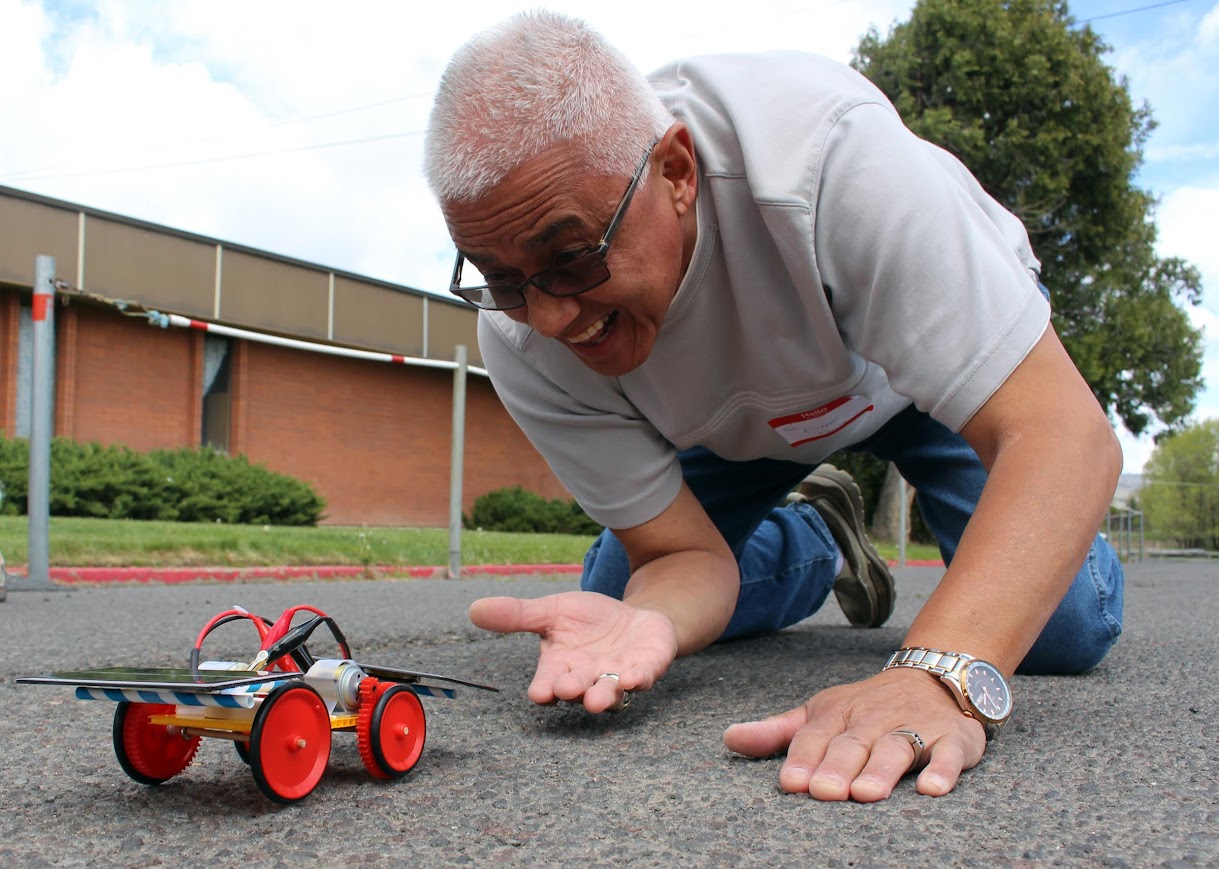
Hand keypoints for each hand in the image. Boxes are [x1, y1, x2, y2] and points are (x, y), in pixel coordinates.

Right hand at [469, 591, 679, 712]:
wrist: (633, 618)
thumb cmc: (587, 621)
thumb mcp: (552, 611)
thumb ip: (518, 615)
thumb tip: (474, 609)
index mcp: (561, 668)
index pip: (548, 685)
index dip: (544, 691)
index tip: (540, 693)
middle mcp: (588, 679)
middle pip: (577, 690)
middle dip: (573, 690)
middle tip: (569, 688)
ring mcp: (618, 677)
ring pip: (610, 694)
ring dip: (604, 696)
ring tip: (598, 699)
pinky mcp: (646, 669)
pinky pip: (643, 678)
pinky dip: (639, 680)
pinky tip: (634, 678)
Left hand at [723, 668, 987, 800]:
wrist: (934, 677)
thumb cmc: (866, 708)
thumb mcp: (820, 713)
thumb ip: (777, 732)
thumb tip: (728, 739)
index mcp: (838, 713)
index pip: (816, 737)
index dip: (803, 759)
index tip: (791, 783)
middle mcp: (874, 719)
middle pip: (854, 744)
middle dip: (838, 767)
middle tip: (824, 791)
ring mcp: (914, 727)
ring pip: (896, 748)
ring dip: (881, 769)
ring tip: (867, 792)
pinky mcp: (952, 738)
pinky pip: (949, 754)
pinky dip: (943, 770)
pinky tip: (932, 789)